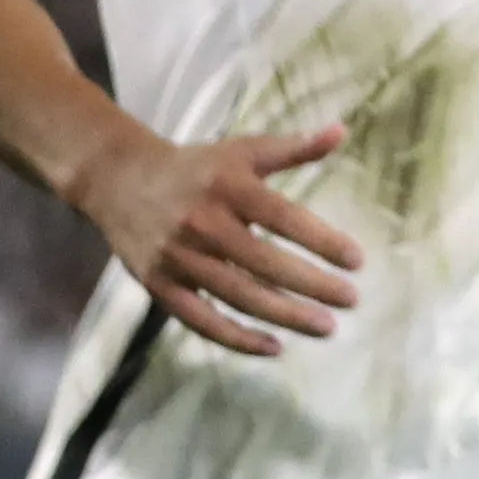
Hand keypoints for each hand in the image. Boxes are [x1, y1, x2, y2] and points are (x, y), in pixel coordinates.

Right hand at [67, 123, 363, 356]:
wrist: (119, 180)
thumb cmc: (198, 166)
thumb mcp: (243, 150)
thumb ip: (293, 147)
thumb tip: (342, 130)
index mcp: (228, 187)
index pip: (283, 217)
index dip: (322, 241)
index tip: (358, 261)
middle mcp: (201, 223)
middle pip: (263, 263)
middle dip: (311, 285)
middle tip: (352, 300)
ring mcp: (178, 258)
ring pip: (237, 295)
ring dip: (284, 316)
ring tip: (326, 327)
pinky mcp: (159, 284)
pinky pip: (201, 320)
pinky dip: (237, 338)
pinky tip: (274, 347)